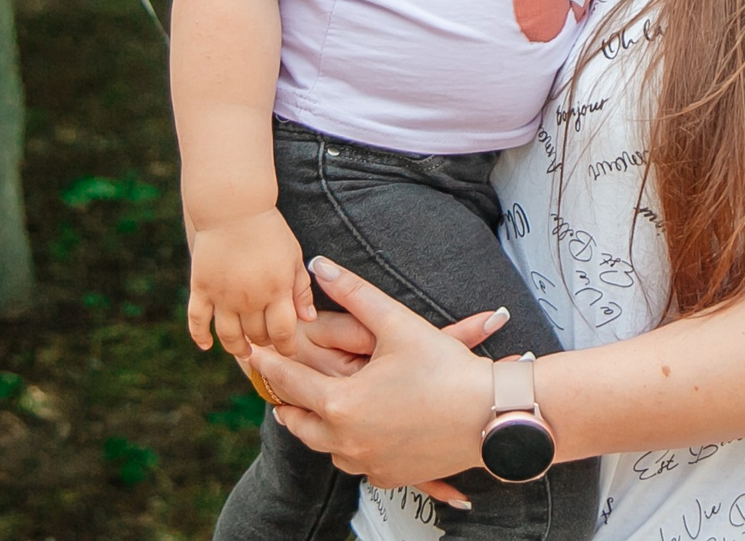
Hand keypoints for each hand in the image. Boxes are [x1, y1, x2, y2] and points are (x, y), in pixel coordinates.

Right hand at [186, 208, 314, 355]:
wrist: (234, 208)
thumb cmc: (269, 231)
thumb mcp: (293, 257)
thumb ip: (301, 289)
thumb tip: (309, 319)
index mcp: (276, 290)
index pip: (283, 333)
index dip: (287, 347)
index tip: (289, 350)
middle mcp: (249, 298)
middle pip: (256, 335)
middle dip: (264, 343)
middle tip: (266, 342)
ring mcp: (222, 295)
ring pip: (228, 336)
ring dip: (237, 348)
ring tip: (243, 351)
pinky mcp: (201, 288)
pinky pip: (197, 320)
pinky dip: (199, 337)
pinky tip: (206, 346)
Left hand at [246, 258, 510, 492]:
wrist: (491, 417)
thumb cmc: (446, 368)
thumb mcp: (396, 323)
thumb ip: (353, 293)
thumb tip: (320, 265)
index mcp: (340, 403)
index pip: (289, 382)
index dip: (269, 364)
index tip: (253, 352)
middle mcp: (346, 441)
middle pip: (298, 424)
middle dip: (286, 403)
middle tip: (277, 386)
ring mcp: (367, 463)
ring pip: (325, 448)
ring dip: (317, 428)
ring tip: (312, 409)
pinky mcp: (389, 477)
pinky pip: (357, 464)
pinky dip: (351, 447)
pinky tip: (356, 431)